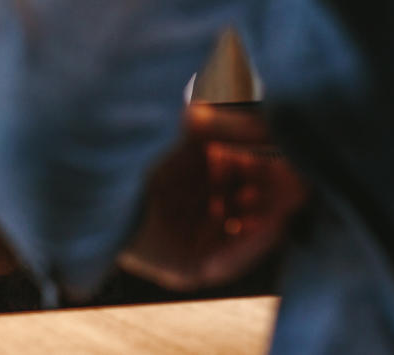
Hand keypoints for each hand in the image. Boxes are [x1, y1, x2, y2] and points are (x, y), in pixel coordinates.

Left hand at [116, 102, 308, 290]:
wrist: (93, 172)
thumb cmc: (138, 143)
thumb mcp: (196, 126)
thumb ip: (239, 126)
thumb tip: (281, 127)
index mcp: (201, 174)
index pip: (251, 178)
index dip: (275, 171)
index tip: (298, 163)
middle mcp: (199, 208)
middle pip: (254, 210)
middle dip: (279, 198)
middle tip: (300, 187)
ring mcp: (192, 240)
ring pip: (246, 239)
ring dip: (268, 223)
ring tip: (283, 207)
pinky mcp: (182, 268)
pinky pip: (224, 265)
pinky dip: (246, 249)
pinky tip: (264, 229)